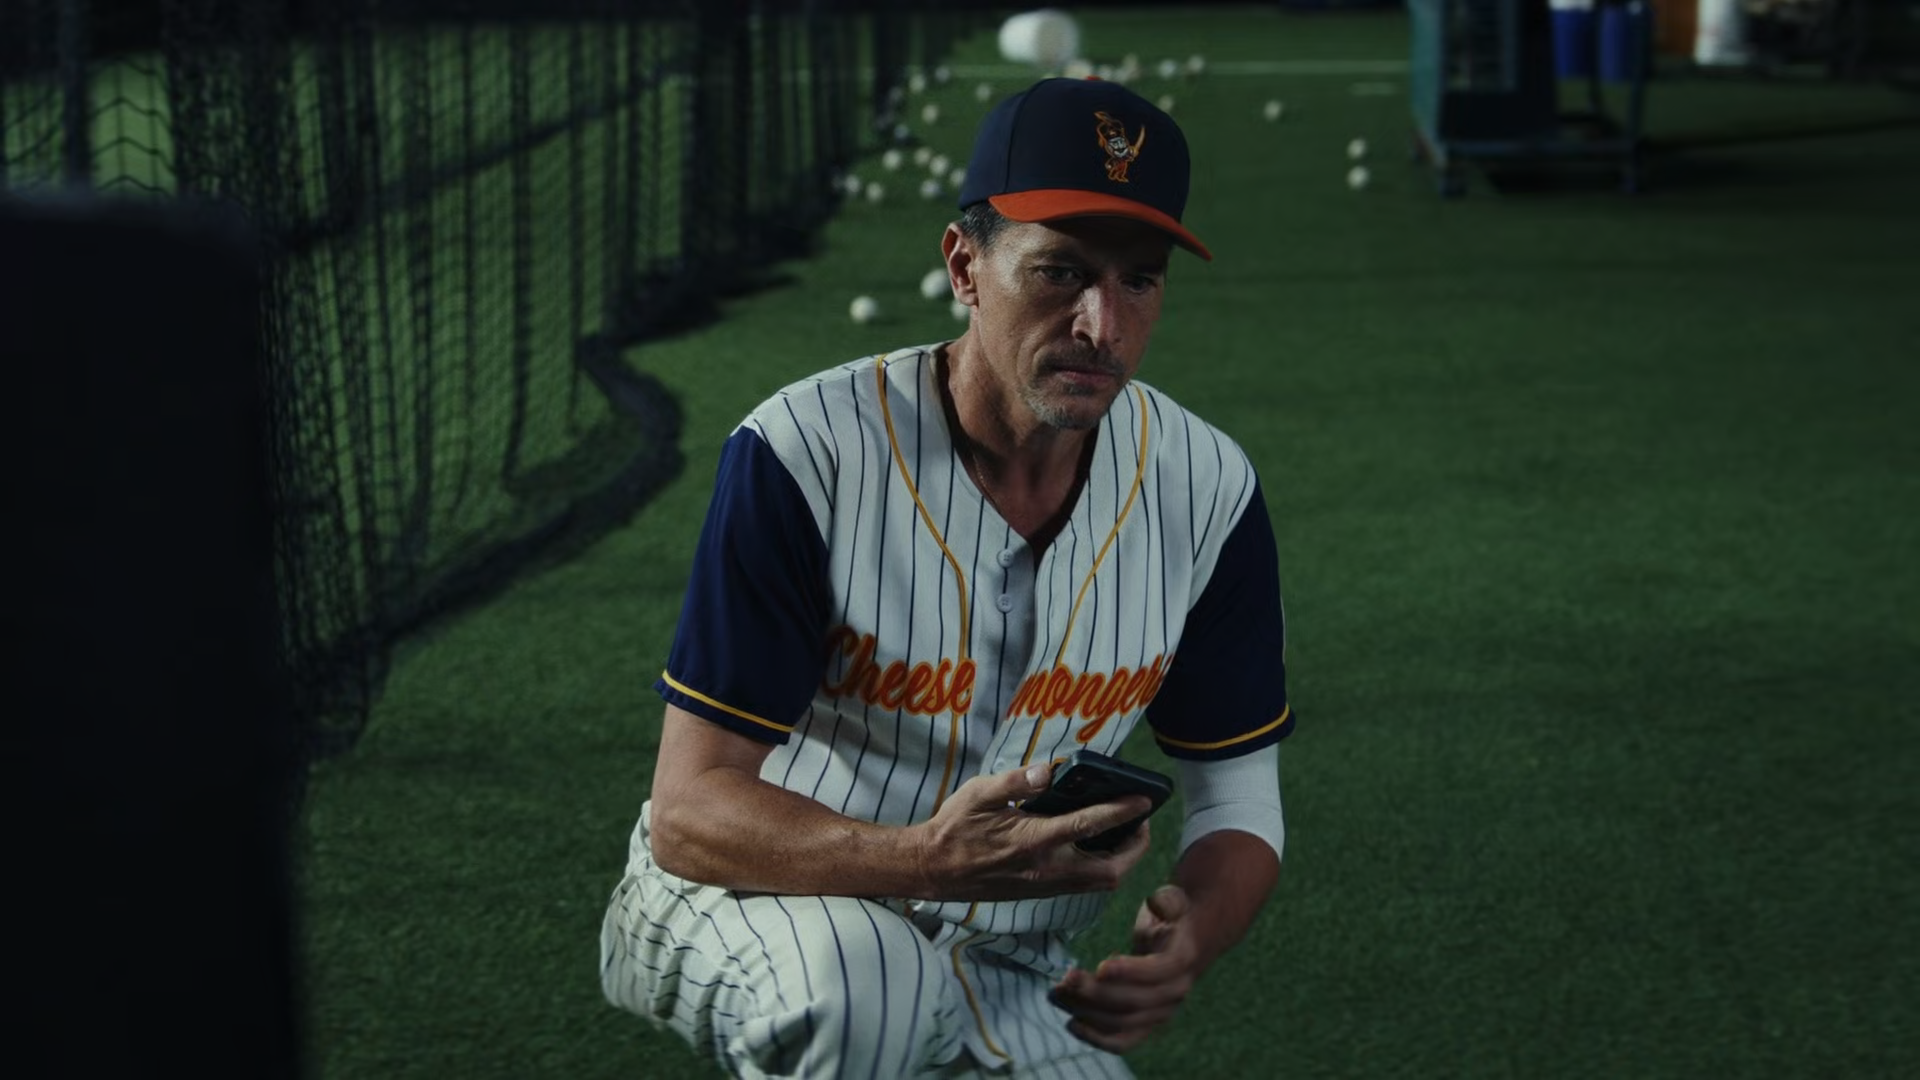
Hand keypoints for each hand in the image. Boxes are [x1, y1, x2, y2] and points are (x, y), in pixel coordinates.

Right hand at [909, 761, 1153, 900]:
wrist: (932, 870)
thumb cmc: (954, 828)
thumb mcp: (979, 793)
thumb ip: (1016, 782)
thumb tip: (1049, 771)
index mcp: (1033, 841)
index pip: (1089, 826)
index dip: (1122, 812)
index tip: (1144, 800)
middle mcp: (1045, 869)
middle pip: (1109, 871)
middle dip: (1135, 849)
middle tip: (1142, 822)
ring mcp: (1043, 885)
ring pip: (1099, 883)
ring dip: (1121, 861)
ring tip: (1126, 833)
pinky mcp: (1038, 892)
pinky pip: (1082, 885)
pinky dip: (1101, 868)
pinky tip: (1097, 847)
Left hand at [1050, 884, 1199, 1052]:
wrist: (1181, 945)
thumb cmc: (1168, 918)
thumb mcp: (1171, 902)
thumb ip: (1167, 902)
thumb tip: (1161, 902)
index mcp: (1182, 959)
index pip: (1158, 971)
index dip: (1131, 971)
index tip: (1100, 966)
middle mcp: (1174, 992)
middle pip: (1133, 1001)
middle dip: (1094, 993)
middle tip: (1064, 979)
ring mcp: (1160, 1013)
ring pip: (1121, 1022)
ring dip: (1085, 1012)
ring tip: (1055, 994)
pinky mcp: (1144, 1025)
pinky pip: (1121, 1040)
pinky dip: (1095, 1038)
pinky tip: (1070, 1023)